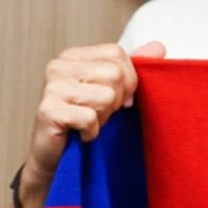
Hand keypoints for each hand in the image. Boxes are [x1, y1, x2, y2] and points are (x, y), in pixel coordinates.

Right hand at [23, 41, 165, 190]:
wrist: (57, 161)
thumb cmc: (85, 123)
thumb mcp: (113, 91)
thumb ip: (134, 68)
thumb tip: (159, 46)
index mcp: (73, 56)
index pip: (117, 53)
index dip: (127, 80)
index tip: (117, 100)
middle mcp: (58, 66)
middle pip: (114, 74)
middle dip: (115, 101)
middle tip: (99, 114)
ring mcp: (51, 88)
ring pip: (106, 96)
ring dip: (103, 118)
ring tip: (88, 123)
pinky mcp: (48, 111)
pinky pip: (90, 118)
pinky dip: (92, 132)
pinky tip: (81, 135)